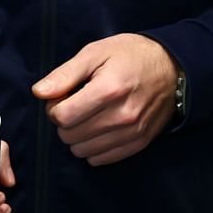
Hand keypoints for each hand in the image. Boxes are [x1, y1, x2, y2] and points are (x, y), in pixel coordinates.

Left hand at [34, 33, 178, 166]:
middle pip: (69, 136)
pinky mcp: (138, 143)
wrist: (174, 69)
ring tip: (90, 116)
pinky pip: (100, 160)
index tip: (64, 97)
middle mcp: (121, 116)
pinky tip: (100, 129)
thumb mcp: (96, 52)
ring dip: (78, 136)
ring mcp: (131, 133)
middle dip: (65, 121)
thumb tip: (39, 93)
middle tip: (77, 105)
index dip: (55, 107)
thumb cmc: (131, 56)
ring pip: (81, 151)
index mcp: (109, 90)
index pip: (62, 116)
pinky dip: (93, 148)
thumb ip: (66, 74)